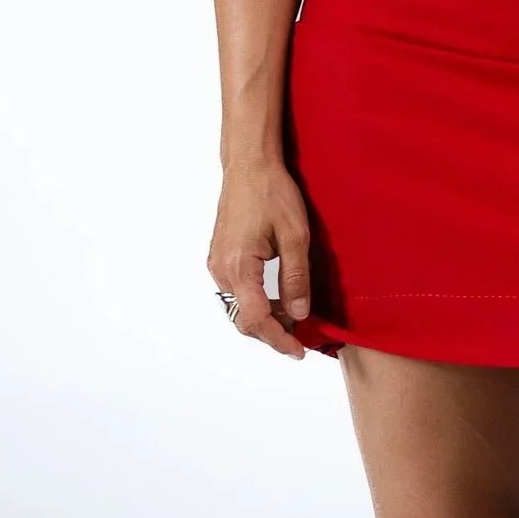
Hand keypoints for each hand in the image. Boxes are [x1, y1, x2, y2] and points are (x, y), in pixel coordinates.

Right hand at [208, 160, 313, 356]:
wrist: (249, 166)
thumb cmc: (272, 194)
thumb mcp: (295, 236)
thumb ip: (296, 278)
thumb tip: (299, 313)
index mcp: (239, 267)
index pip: (256, 319)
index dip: (279, 339)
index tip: (299, 351)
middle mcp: (221, 271)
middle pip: (243, 320)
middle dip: (272, 333)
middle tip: (301, 337)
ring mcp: (217, 265)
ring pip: (238, 308)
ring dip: (264, 318)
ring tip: (293, 317)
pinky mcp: (220, 258)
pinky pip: (235, 292)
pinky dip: (255, 303)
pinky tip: (277, 298)